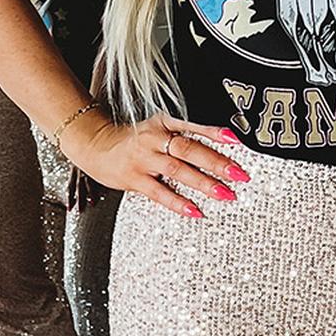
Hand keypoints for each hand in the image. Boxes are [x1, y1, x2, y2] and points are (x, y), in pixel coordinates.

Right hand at [66, 109, 248, 217]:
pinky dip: (178, 203)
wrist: (95, 145)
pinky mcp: (134, 179)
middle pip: (189, 149)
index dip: (215, 133)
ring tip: (225, 194)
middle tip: (239, 174)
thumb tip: (221, 146)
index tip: (237, 141)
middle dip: (217, 162)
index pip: (193, 127)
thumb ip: (184, 135)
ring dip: (204, 183)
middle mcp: (154, 139)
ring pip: (177, 170)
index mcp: (163, 124)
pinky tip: (195, 211)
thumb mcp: (158, 129)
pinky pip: (159, 192)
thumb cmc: (133, 140)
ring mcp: (144, 159)